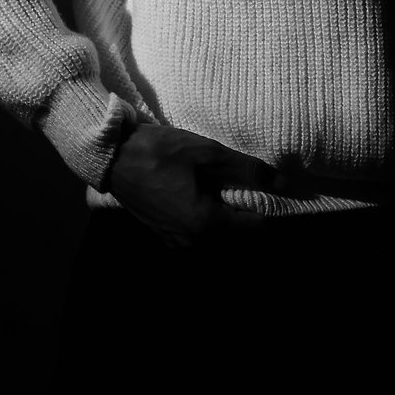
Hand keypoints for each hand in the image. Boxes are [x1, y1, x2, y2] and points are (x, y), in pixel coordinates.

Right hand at [105, 122, 280, 249]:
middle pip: (234, 234)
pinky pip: (193, 233)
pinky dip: (202, 217)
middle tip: (242, 183)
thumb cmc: (160, 152)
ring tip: (219, 185)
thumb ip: (248, 170)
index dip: (265, 206)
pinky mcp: (161, 234)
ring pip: (213, 235)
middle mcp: (191, 242)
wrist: (111, 156)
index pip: (254, 227)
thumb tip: (284, 183)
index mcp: (206, 225)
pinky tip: (196, 192)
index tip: (265, 187)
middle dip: (242, 211)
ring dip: (221, 215)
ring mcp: (174, 241)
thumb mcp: (209, 154)